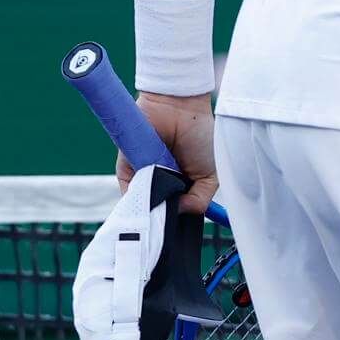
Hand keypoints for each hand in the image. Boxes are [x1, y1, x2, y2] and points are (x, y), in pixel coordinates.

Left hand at [117, 92, 217, 214]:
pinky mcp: (127, 172)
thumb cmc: (200, 136)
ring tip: (163, 209)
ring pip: (145, 206)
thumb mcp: (211, 174)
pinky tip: (149, 201)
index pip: (180, 211)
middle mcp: (163, 183)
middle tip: (170, 226)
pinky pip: (128, 193)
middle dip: (166, 219)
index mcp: (184, 185)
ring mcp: (145, 179)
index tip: (182, 231)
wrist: (178, 108)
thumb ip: (200, 200)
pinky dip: (137, 201)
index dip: (181, 220)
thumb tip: (179, 213)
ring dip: (153, 210)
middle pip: (161, 211)